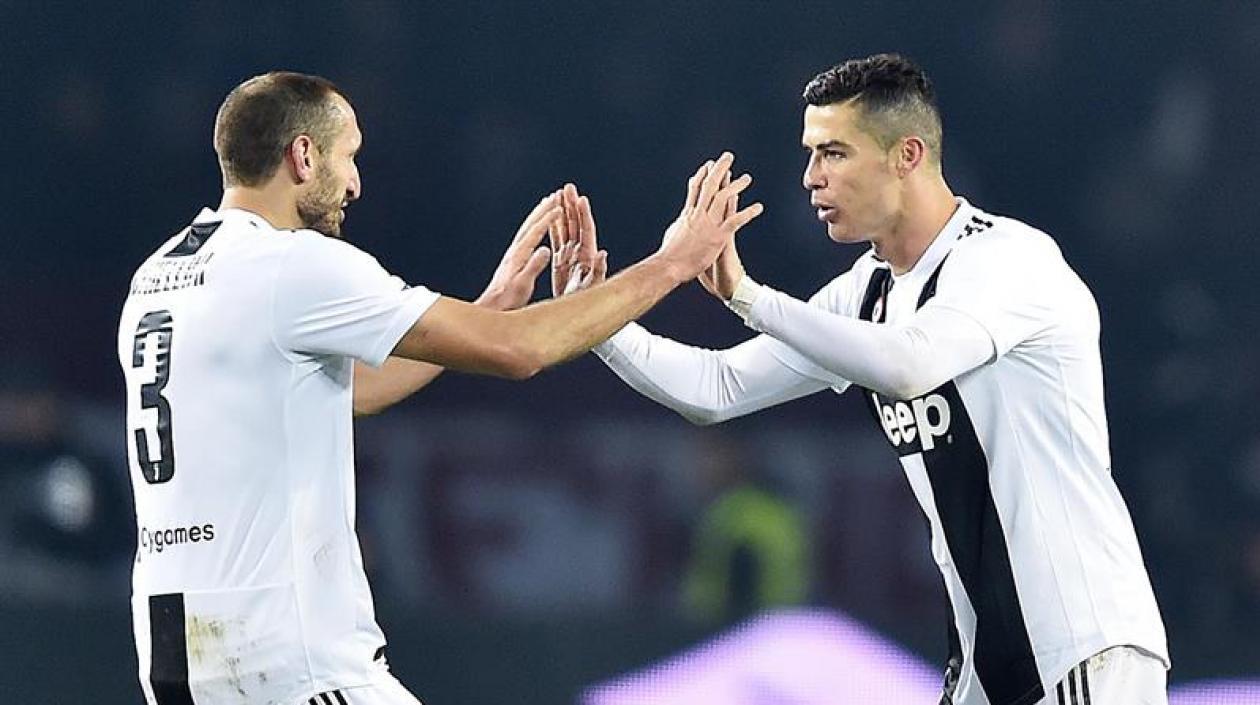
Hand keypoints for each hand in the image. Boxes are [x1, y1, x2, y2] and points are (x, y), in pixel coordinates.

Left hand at [475, 192, 561, 309]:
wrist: (491, 307)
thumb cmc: (507, 300)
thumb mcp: (523, 285)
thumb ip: (533, 267)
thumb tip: (545, 250)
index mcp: (518, 255)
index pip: (535, 232)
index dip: (548, 219)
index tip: (560, 208)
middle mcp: (514, 251)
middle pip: (529, 225)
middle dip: (543, 210)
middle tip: (555, 196)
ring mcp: (512, 255)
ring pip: (526, 229)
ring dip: (537, 215)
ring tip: (546, 204)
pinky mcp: (512, 260)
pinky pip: (524, 237)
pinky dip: (532, 227)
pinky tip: (536, 229)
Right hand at [550, 183, 607, 295]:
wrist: (573, 318)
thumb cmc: (584, 304)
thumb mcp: (591, 289)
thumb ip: (598, 271)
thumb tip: (603, 254)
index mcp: (587, 257)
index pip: (586, 231)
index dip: (583, 215)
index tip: (581, 199)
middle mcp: (580, 253)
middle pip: (576, 225)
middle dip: (571, 205)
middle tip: (568, 187)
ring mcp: (570, 256)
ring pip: (565, 229)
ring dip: (562, 212)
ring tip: (557, 195)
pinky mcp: (561, 262)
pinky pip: (557, 240)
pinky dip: (553, 227)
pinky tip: (549, 216)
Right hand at [656, 152, 761, 283]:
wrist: (670, 266)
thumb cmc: (668, 255)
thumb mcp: (673, 234)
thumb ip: (680, 226)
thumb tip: (680, 222)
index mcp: (687, 214)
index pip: (695, 188)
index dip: (703, 175)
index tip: (709, 165)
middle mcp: (698, 215)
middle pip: (709, 186)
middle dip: (719, 169)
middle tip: (728, 157)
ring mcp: (708, 224)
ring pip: (723, 198)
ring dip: (736, 186)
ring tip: (747, 178)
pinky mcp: (718, 236)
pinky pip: (736, 221)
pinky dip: (748, 213)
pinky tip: (759, 207)